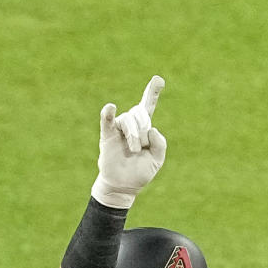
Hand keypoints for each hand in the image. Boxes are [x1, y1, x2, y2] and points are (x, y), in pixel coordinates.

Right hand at [91, 75, 166, 209]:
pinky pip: (107, 120)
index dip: (152, 92)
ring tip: (133, 150)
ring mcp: (118, 129)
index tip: (159, 80)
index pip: (148, 105)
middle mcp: (131, 124)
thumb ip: (160, 144)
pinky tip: (110, 108)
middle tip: (140, 148)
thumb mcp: (157, 160)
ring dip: (134, 135)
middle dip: (143, 128)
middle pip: (140, 113)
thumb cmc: (139, 172)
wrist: (123, 187)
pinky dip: (108, 113)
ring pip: (128, 120)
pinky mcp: (107, 136)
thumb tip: (151, 129)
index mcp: (144, 128)